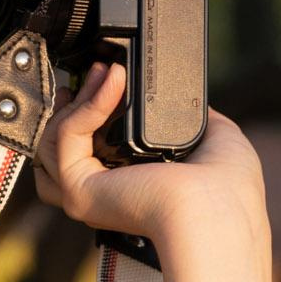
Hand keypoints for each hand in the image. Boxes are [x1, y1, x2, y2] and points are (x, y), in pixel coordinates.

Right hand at [32, 63, 274, 281]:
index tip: (107, 78)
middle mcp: (103, 197)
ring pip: (52, 143)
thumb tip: (185, 96)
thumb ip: (193, 117)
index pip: (88, 153)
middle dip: (70, 106)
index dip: (89, 114)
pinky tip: (112, 83)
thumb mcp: (215, 138)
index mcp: (131, 188)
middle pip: (57, 148)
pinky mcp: (79, 191)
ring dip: (78, 100)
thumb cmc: (228, 188)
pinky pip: (66, 138)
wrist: (219, 209)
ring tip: (107, 72)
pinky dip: (87, 105)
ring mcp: (85, 197)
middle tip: (96, 72)